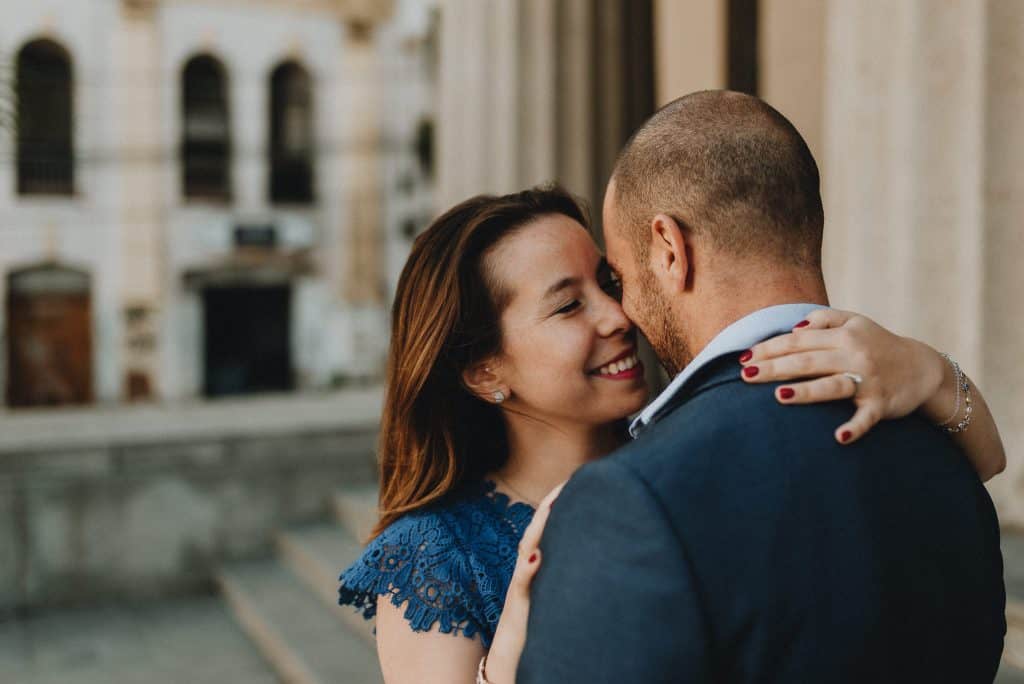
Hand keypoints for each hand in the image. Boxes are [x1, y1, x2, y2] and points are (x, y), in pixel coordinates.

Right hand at [482, 482, 565, 683]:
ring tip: (552, 504)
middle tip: (567, 480)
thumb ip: (559, 575)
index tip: (575, 481)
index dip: (557, 505)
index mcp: (536, 565)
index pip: (546, 529)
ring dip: (538, 528)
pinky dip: (526, 569)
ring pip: (527, 550)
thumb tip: (582, 555)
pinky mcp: (518, 605)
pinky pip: (520, 585)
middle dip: (549, 505)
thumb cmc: (535, 625)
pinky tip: (536, 556)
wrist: (510, 657)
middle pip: (535, 531)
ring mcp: (520, 585)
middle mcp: (525, 570)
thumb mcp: (551, 595)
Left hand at [739, 308, 945, 444]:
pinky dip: (854, 428)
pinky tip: (838, 438)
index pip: (799, 340)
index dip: (770, 348)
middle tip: (745, 375)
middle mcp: (854, 354)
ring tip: (779, 396)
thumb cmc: (878, 344)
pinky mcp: (881, 404)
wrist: (924, 367)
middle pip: (808, 361)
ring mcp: (868, 380)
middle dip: (775, 368)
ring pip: (832, 385)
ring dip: (807, 391)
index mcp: (844, 335)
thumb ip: (824, 319)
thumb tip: (794, 326)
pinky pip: (865, 417)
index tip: (744, 357)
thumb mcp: (856, 322)